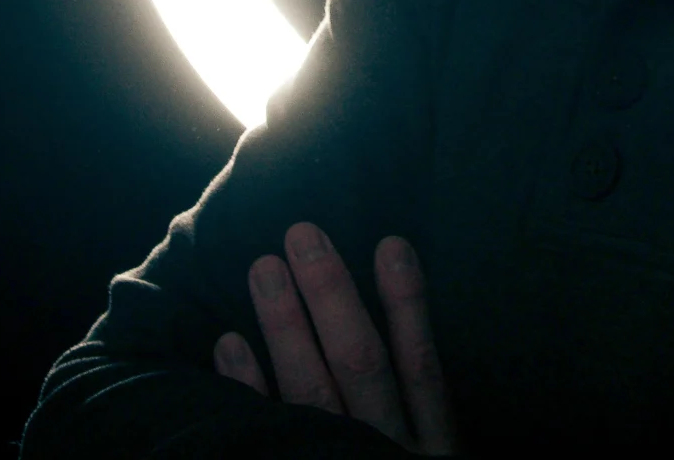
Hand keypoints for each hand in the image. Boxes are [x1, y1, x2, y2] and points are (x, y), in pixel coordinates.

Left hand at [214, 222, 456, 454]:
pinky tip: (229, 343)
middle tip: (302, 235)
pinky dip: (249, 387)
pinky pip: (270, 428)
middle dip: (332, 295)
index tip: (390, 244)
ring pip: (314, 391)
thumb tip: (404, 300)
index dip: (407, 303)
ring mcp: (344, 459)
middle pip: (360, 363)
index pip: (420, 364)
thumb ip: (426, 405)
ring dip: (286, 327)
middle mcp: (387, 447)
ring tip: (264, 268)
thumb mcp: (444, 454)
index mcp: (432, 440)